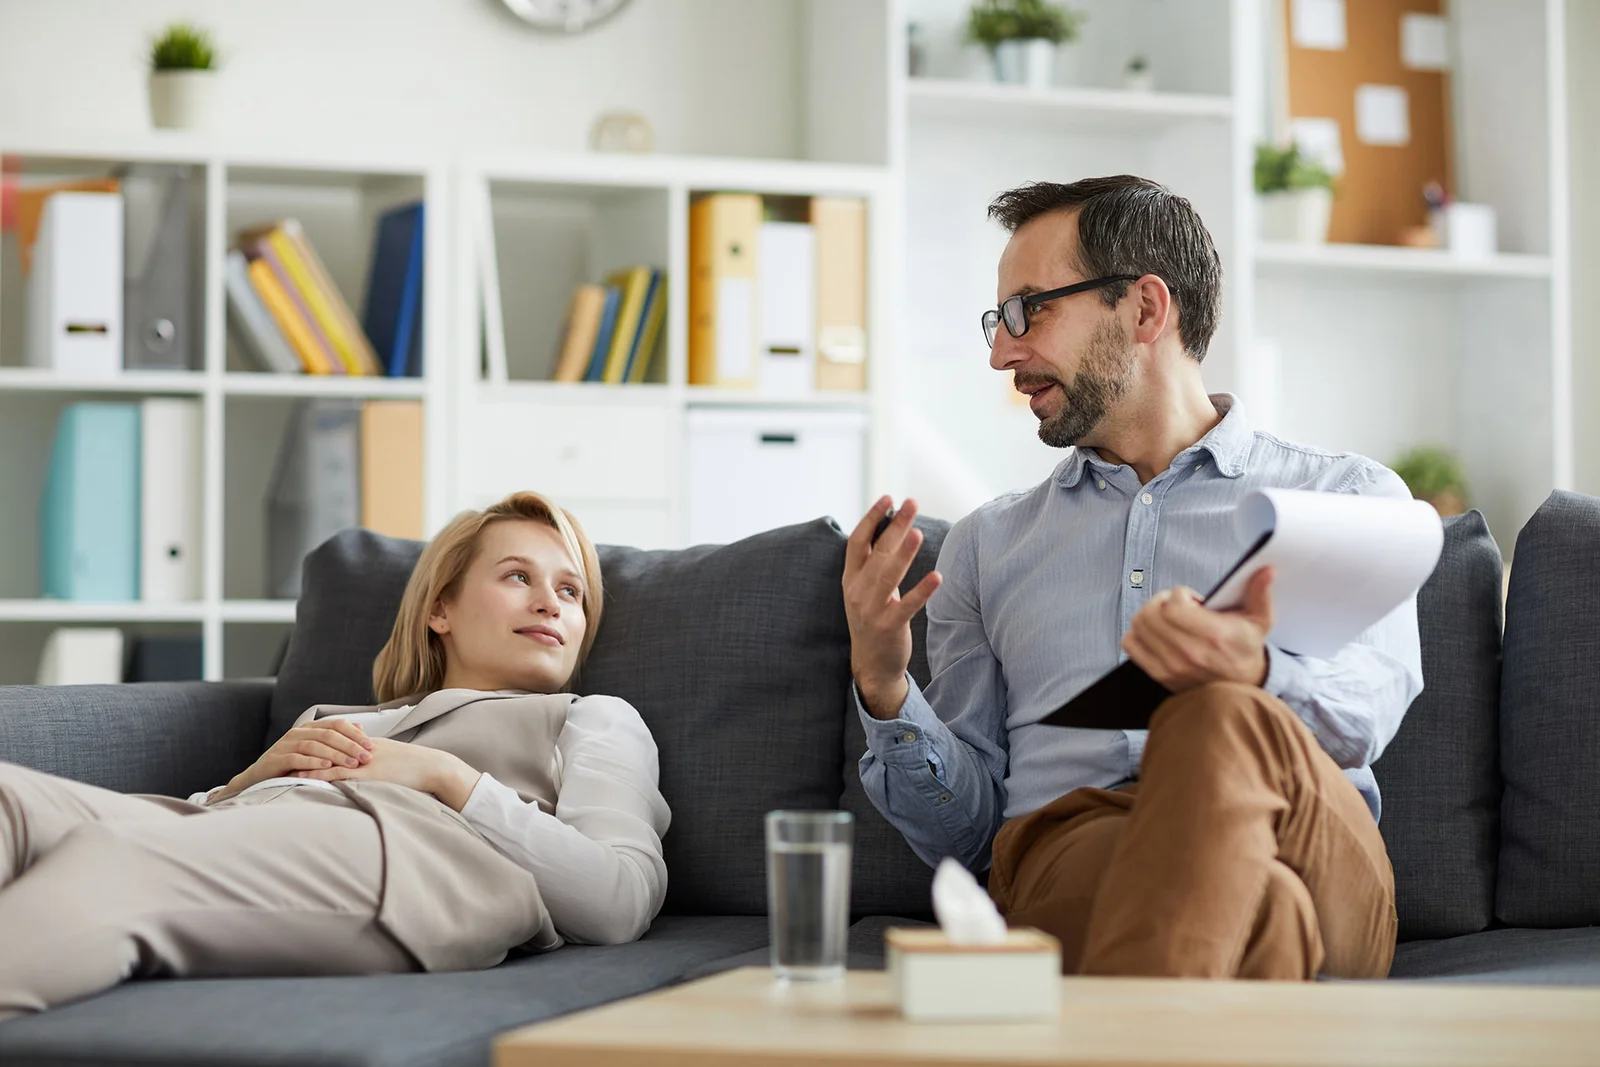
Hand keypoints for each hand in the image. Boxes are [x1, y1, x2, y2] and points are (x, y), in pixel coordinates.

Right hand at [211, 720, 374, 802]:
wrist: (259, 778)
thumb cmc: (292, 765)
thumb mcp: (315, 751)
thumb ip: (335, 739)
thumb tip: (360, 727)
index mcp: (309, 728)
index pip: (336, 724)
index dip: (355, 734)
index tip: (371, 746)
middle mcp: (298, 733)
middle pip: (328, 734)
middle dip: (350, 745)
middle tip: (366, 757)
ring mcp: (286, 745)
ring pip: (315, 745)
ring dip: (336, 754)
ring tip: (352, 763)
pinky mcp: (276, 759)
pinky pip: (297, 758)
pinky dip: (313, 762)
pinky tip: (327, 768)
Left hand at [290, 738, 481, 811]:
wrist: (433, 768)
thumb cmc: (415, 767)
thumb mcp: (391, 756)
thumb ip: (374, 756)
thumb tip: (360, 762)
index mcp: (366, 744)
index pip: (333, 739)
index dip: (314, 744)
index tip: (295, 749)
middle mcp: (360, 748)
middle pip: (325, 746)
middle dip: (303, 751)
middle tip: (281, 756)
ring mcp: (362, 760)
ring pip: (326, 758)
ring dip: (304, 762)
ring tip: (282, 766)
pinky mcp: (366, 773)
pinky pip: (337, 772)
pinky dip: (318, 773)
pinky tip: (302, 777)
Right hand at [842, 496, 942, 719]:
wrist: (871, 665)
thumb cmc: (872, 620)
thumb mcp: (864, 590)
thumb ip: (873, 563)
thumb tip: (888, 528)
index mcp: (851, 579)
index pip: (857, 542)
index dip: (871, 518)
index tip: (887, 498)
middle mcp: (857, 592)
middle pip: (877, 552)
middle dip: (895, 525)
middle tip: (911, 503)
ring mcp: (871, 610)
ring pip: (889, 575)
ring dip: (904, 553)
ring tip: (917, 533)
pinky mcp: (889, 626)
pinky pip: (907, 605)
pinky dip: (922, 591)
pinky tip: (937, 576)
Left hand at [1120, 567, 1275, 692]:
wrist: (1240, 690)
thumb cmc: (1246, 651)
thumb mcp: (1260, 621)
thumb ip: (1261, 593)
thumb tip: (1266, 569)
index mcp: (1213, 636)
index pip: (1173, 606)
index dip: (1179, 594)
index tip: (1191, 599)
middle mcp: (1189, 652)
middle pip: (1152, 613)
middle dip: (1162, 601)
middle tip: (1176, 604)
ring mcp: (1171, 665)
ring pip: (1140, 625)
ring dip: (1149, 614)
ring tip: (1167, 617)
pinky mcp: (1159, 673)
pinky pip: (1131, 644)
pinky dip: (1137, 632)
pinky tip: (1155, 631)